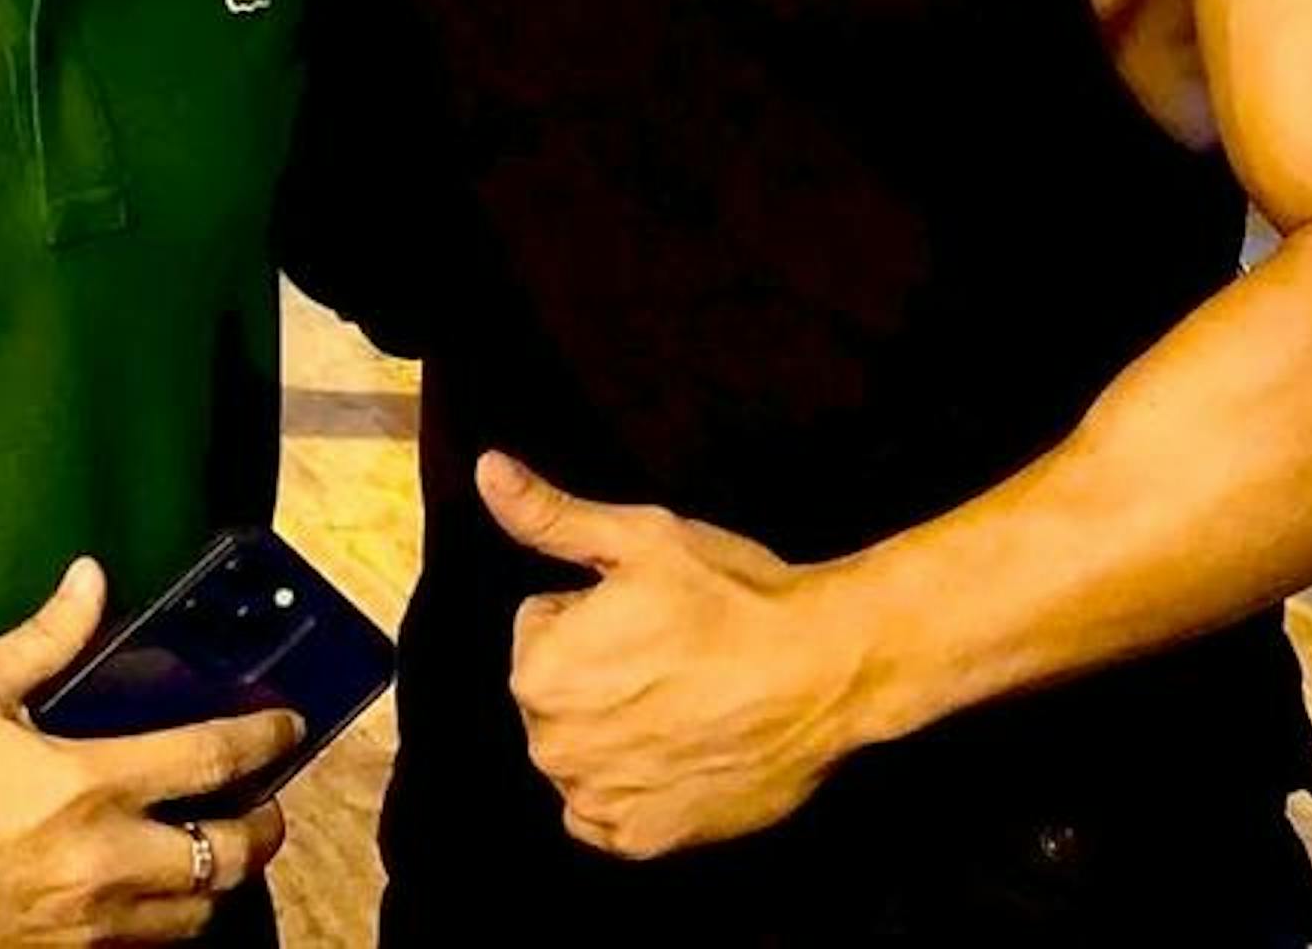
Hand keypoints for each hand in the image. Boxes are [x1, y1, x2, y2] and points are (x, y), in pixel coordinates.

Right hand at [0, 558, 294, 947]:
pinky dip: (166, 923)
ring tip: (220, 855)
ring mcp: (86, 924)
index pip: (212, 758)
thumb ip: (43, 638)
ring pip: (196, 917)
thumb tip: (90, 578)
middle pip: (229, 855)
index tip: (290, 725)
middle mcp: (103, 861)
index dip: (267, 739)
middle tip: (266, 807)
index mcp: (87, 784)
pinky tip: (158, 898)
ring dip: (219, 884)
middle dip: (264, 829)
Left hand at [484, 452, 868, 860]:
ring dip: (618, 731)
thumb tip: (486, 470)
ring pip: (584, 752)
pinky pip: (609, 814)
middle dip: (601, 674)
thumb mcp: (640, 538)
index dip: (598, 612)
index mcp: (539, 671)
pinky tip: (686, 753)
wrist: (825, 671)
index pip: (543, 627)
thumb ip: (550, 516)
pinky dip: (638, 790)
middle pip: (559, 694)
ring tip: (690, 701)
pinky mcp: (641, 842)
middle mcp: (552, 746)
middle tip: (677, 655)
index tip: (655, 613)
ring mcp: (597, 802)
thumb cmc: (733, 598)